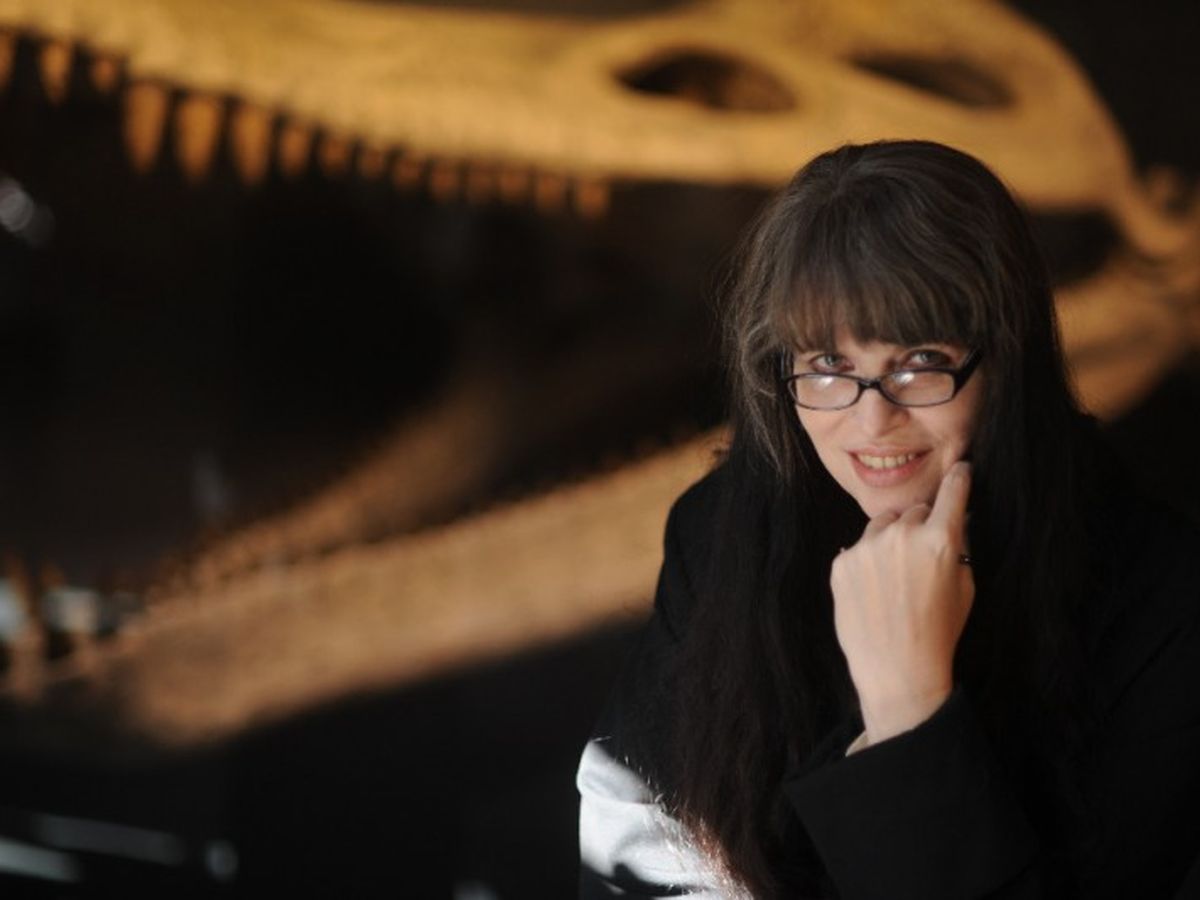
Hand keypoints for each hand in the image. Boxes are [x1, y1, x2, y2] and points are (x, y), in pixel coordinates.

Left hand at [829, 461, 973, 745]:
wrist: (896, 670)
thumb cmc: (938, 632)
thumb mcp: (964, 587)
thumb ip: (957, 547)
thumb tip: (953, 520)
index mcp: (940, 540)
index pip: (952, 491)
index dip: (958, 478)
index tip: (960, 469)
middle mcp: (902, 536)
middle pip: (914, 511)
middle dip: (921, 525)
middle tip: (922, 558)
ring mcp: (867, 547)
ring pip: (883, 526)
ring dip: (891, 539)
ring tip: (896, 578)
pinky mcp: (842, 562)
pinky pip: (859, 548)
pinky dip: (867, 561)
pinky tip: (875, 590)